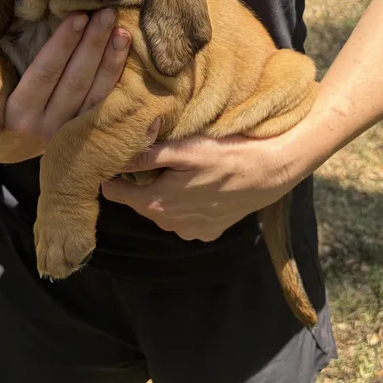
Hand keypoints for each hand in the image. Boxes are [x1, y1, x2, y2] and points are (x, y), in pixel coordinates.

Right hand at [0, 9, 130, 162]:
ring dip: (110, 60)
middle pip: (75, 83)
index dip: (62, 46)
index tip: (77, 17)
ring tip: (120, 29)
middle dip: (93, 45)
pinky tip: (123, 52)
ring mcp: (66, 135)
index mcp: (13, 117)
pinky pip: (104, 106)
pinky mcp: (81, 135)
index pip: (43, 76)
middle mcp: (44, 130)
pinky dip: (116, 79)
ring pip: (95, 96)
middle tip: (106, 13)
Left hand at [102, 133, 304, 240]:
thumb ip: (146, 156)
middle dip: (140, 182)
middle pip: (138, 201)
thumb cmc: (225, 155)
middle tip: (155, 158)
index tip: (118, 159)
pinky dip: (185, 205)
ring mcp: (188, 232)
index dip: (113, 174)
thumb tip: (113, 157)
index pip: (114, 192)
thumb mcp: (184, 149)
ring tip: (180, 172)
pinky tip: (200, 188)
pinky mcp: (206, 233)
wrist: (269, 173)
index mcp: (155, 202)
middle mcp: (167, 223)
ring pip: (161, 211)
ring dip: (164, 194)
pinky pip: (184, 219)